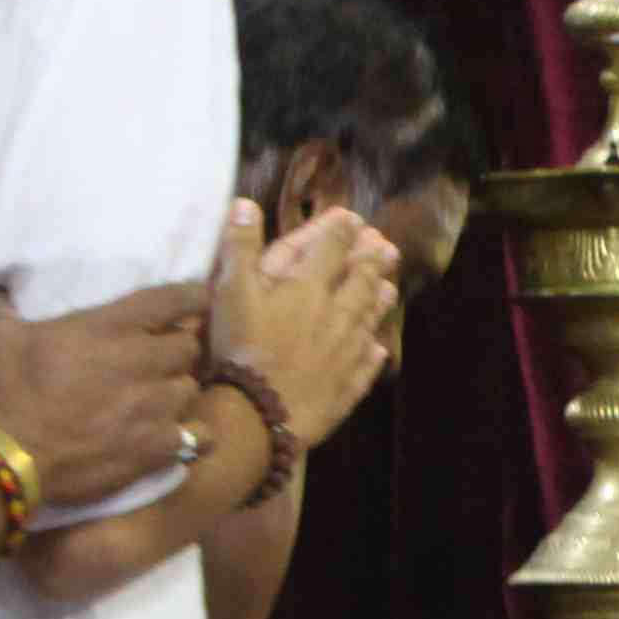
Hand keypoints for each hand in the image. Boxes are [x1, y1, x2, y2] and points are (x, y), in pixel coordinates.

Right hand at [0, 277, 207, 506]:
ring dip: (176, 390)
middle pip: (187, 346)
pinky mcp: (159, 445)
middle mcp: (142, 361)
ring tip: (159, 398)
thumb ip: (1, 308)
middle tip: (160, 358)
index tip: (198, 298)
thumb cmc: (5, 393)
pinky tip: (182, 435)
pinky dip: (192, 433)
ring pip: (189, 388)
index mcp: (109, 328)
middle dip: (176, 349)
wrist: (13, 458)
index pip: (170, 300)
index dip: (191, 297)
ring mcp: (155, 405)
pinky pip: (198, 435)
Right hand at [210, 201, 405, 456]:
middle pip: (360, 281)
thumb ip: (239, 246)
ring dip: (380, 299)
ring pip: (368, 319)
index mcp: (308, 287)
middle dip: (372, 260)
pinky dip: (373, 353)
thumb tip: (245, 204)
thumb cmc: (240, 347)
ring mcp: (346, 352)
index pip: (330, 248)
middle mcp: (336, 315)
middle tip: (386, 247)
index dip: (341, 230)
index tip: (353, 218)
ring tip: (390, 286)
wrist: (258, 413)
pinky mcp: (347, 386)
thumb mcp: (229, 291)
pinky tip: (378, 349)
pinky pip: (366, 366)